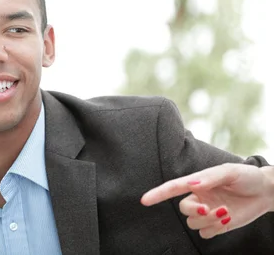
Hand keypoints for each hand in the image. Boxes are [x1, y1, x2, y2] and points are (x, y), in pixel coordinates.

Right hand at [141, 163, 273, 238]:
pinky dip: (215, 229)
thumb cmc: (246, 177)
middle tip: (210, 208)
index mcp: (197, 182)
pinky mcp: (217, 224)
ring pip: (194, 223)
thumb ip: (210, 178)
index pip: (172, 188)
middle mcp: (199, 197)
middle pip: (184, 209)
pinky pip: (206, 233)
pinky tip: (227, 219)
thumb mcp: (229, 172)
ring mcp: (207, 211)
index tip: (144, 200)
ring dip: (209, 220)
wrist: (265, 192)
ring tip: (226, 212)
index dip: (157, 194)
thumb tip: (192, 185)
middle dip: (195, 211)